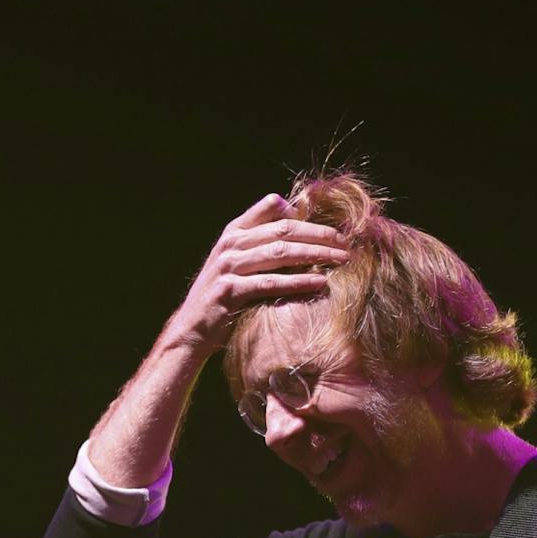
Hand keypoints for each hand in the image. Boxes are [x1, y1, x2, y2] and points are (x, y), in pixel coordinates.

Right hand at [168, 194, 349, 352]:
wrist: (191, 330)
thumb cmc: (221, 297)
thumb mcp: (235, 263)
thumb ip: (258, 243)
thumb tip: (295, 221)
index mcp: (233, 232)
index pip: (271, 207)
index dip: (302, 212)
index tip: (327, 224)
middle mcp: (230, 245)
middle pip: (283, 230)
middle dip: (319, 234)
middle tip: (346, 242)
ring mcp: (228, 267)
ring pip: (280, 253)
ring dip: (315, 254)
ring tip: (341, 259)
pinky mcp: (230, 292)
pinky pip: (271, 283)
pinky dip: (299, 282)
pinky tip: (320, 283)